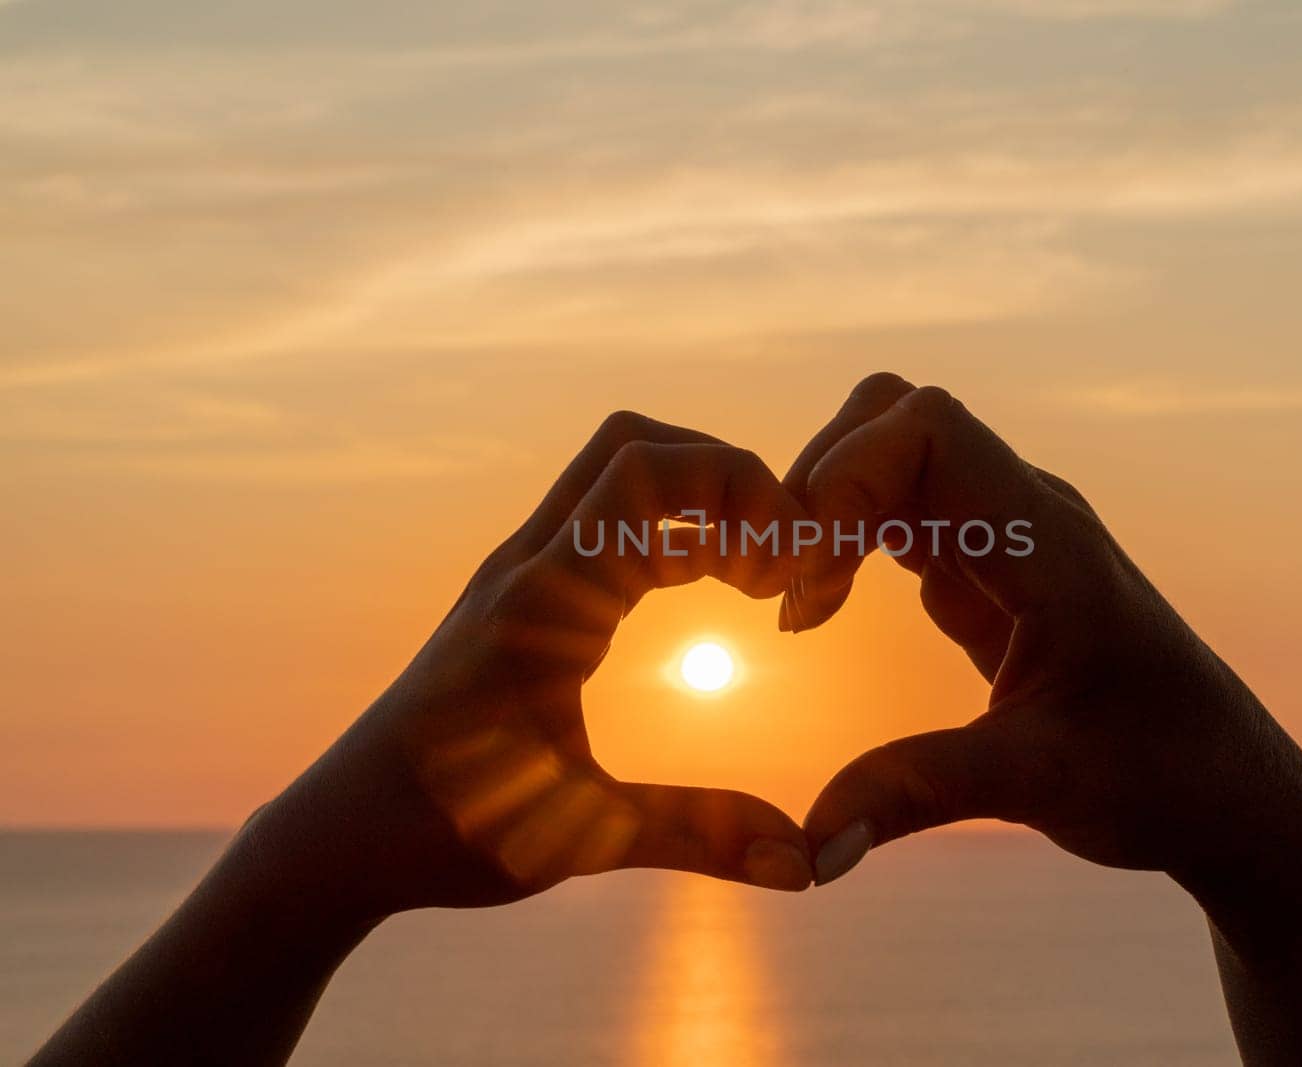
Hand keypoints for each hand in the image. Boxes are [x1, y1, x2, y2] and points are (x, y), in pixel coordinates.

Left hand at [263, 412, 814, 921]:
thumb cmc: (446, 834)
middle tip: (778, 557)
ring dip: (693, 497)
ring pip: (613, 473)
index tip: (788, 576)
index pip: (649, 476)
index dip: (741, 497)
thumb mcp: (580, 836)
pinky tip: (701, 584)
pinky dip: (664, 527)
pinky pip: (600, 520)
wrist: (339, 834)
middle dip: (724, 477)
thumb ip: (696, 837)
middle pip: (634, 445)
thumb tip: (802, 865)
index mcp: (545, 604)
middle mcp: (527, 567)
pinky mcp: (516, 595)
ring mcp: (517, 574)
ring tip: (750, 572)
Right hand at [781, 373, 1301, 884]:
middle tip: (782, 584)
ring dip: (827, 513)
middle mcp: (1026, 516)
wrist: (1228, 790)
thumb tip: (808, 850)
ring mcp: (1007, 537)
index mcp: (1048, 543)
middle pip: (897, 418)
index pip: (930, 428)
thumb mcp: (1037, 784)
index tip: (803, 576)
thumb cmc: (1160, 777)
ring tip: (797, 607)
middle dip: (820, 482)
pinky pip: (900, 514)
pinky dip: (844, 545)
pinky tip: (820, 614)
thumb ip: (918, 794)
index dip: (845, 476)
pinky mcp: (989, 572)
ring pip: (892, 458)